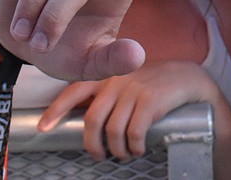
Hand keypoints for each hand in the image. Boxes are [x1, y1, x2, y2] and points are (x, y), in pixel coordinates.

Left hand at [37, 61, 230, 161]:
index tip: (43, 127)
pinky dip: (134, 147)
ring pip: (112, 130)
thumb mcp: (127, 84)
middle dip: (93, 144)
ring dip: (116, 150)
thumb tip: (83, 121)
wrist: (188, 79)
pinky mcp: (150, 101)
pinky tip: (138, 149)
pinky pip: (133, 133)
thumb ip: (107, 95)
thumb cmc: (154, 85)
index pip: (75, 90)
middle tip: (100, 155)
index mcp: (107, 75)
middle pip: (92, 119)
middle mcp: (117, 80)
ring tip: (123, 154)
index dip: (57, 109)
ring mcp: (134, 90)